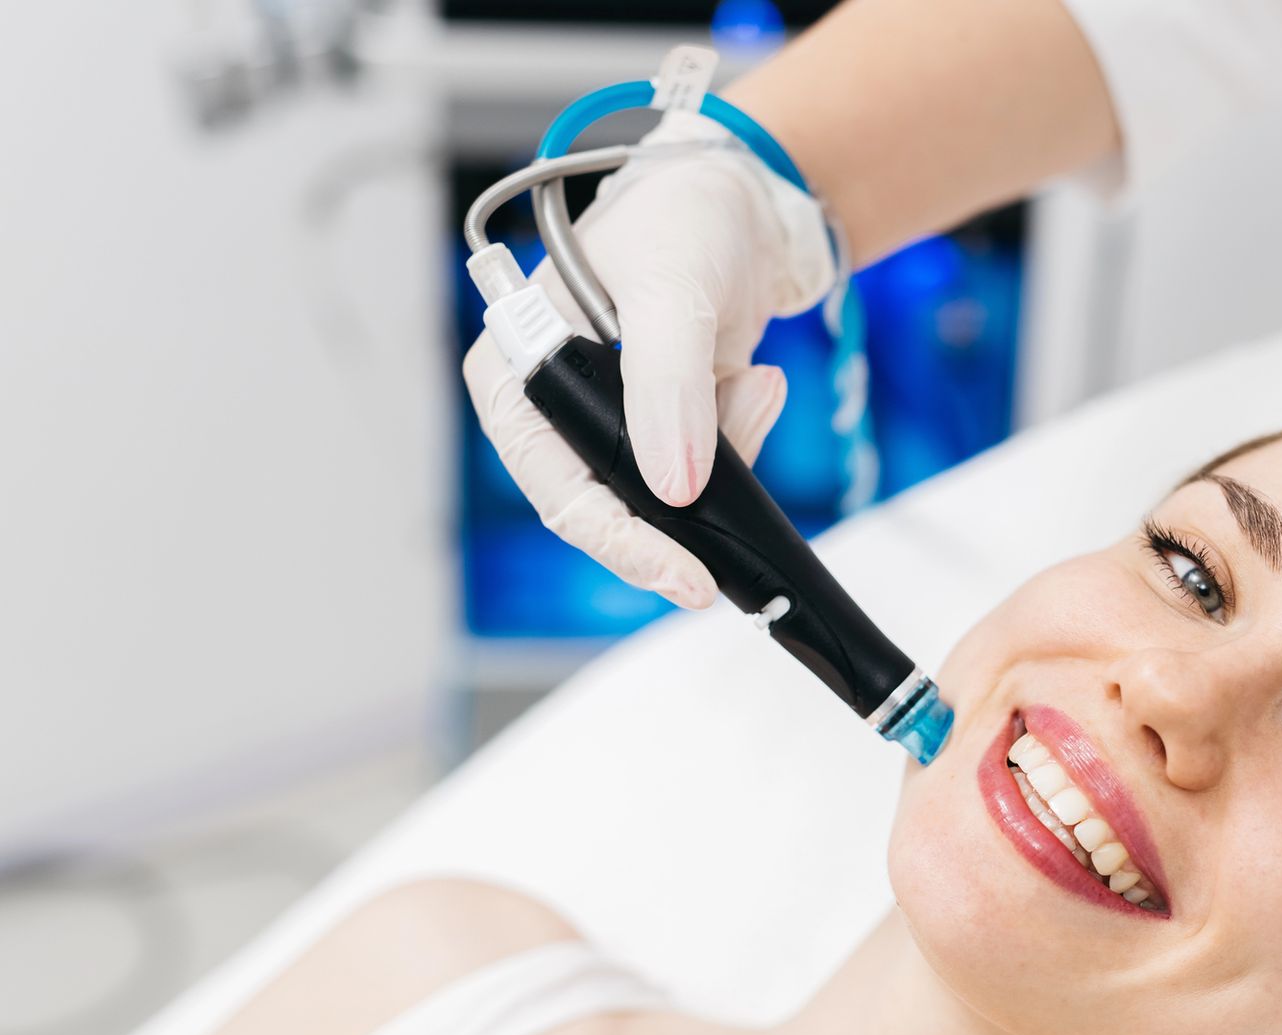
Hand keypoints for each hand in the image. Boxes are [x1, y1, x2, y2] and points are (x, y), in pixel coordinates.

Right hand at [460, 112, 835, 608]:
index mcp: (516, 372)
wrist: (741, 202)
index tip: (682, 575)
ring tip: (754, 385)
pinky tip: (756, 382)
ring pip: (664, 495)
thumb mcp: (670, 293)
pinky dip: (740, 436)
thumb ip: (667, 388)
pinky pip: (703, 468)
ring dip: (724, 455)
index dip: (617, 539)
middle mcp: (552, 405)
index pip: (554, 485)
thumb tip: (672, 485)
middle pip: (605, 507)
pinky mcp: (662, 424)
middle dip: (679, 516)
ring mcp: (609, 420)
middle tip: (726, 552)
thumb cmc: (679, 220)